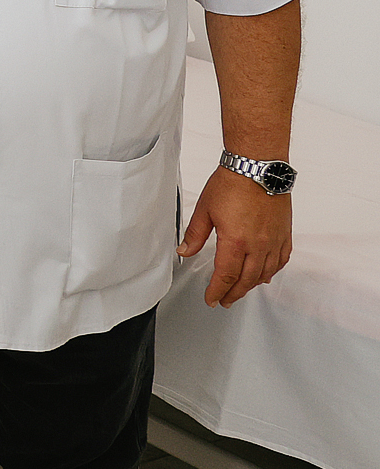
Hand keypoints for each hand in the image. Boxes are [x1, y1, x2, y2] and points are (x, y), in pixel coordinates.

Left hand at [178, 167, 293, 307]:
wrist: (256, 167)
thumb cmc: (231, 184)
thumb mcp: (204, 210)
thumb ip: (195, 235)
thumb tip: (184, 252)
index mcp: (235, 241)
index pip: (225, 276)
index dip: (217, 291)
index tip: (211, 299)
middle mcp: (258, 245)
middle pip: (246, 280)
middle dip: (233, 293)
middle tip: (224, 300)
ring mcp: (274, 241)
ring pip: (264, 273)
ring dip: (251, 285)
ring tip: (240, 290)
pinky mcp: (284, 234)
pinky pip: (280, 260)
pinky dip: (272, 271)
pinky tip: (265, 275)